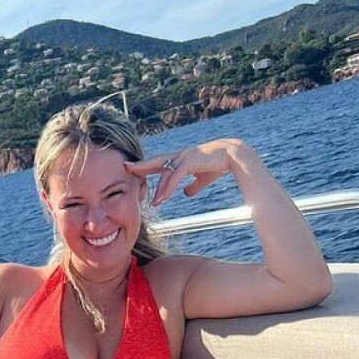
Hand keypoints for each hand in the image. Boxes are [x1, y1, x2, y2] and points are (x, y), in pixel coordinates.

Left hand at [124, 138, 247, 205]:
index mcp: (180, 159)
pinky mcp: (191, 161)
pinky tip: (163, 197)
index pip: (159, 163)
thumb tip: (186, 194)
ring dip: (159, 189)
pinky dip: (168, 187)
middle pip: (155, 161)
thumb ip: (193, 186)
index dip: (145, 166)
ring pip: (166, 173)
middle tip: (126, 169)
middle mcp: (180, 156)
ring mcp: (184, 157)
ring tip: (153, 204)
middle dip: (140, 166)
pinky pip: (175, 176)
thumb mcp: (202, 178)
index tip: (132, 170)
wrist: (233, 155)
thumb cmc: (217, 164)